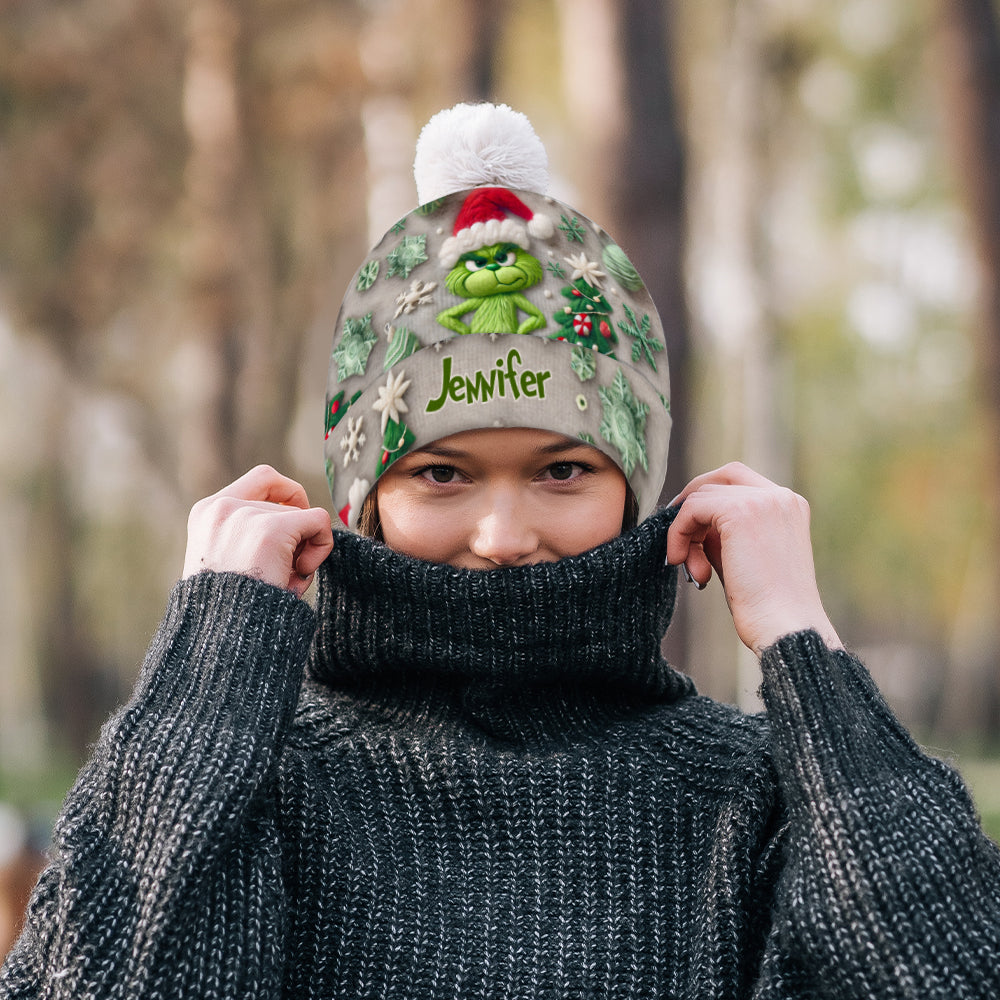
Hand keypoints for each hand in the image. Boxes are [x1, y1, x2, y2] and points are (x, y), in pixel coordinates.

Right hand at [183, 465, 334, 598]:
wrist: (221, 636)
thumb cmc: (230, 611)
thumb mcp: (228, 562)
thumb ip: (250, 535)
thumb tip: (304, 517)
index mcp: (206, 513)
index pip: (262, 479)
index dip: (288, 496)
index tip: (294, 525)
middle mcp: (222, 507)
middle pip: (286, 503)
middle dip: (294, 537)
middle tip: (285, 571)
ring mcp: (246, 516)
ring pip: (303, 517)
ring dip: (303, 550)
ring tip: (283, 581)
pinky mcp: (271, 530)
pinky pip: (319, 522)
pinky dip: (321, 546)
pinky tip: (300, 574)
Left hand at [666, 463, 841, 655]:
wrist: (784, 628)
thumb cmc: (766, 606)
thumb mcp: (743, 557)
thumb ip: (723, 533)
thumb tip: (691, 522)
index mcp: (789, 506)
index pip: (740, 481)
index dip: (708, 499)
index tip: (691, 530)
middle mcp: (780, 496)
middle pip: (721, 477)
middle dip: (693, 504)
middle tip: (678, 537)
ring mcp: (763, 501)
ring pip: (701, 496)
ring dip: (686, 531)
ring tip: (693, 570)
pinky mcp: (741, 512)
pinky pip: (692, 509)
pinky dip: (678, 533)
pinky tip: (680, 561)